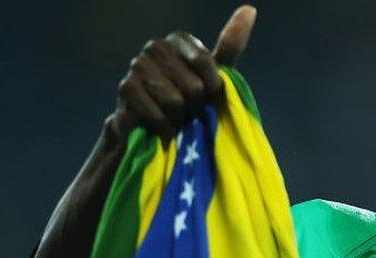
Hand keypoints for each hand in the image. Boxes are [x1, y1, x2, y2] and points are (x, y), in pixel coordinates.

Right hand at [111, 5, 256, 139]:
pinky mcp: (125, 90)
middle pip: (193, 85)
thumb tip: (250, 9)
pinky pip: (156, 114)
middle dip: (197, 108)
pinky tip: (164, 129)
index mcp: (178, 40)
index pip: (206, 62)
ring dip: (181, 119)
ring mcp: (136, 66)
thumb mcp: (213, 75)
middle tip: (190, 112)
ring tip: (176, 120)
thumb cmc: (189, 100)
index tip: (208, 97)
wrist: (155, 128)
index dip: (212, 88)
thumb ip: (230, 45)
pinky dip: (165, 128)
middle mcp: (155, 47)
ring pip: (174, 100)